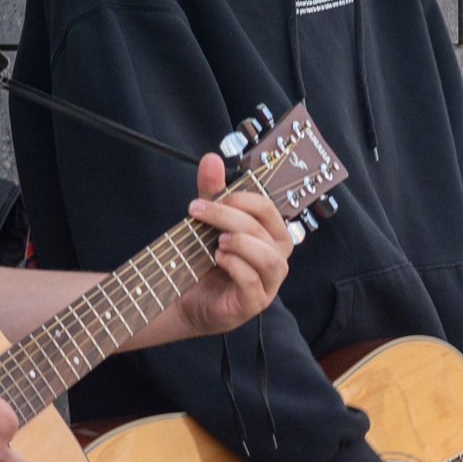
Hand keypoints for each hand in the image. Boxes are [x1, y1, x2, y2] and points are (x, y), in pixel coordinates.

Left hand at [168, 153, 295, 338]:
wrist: (186, 298)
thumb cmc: (204, 260)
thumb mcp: (208, 222)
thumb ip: (212, 192)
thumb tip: (212, 158)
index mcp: (271, 236)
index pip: (268, 208)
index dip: (240, 199)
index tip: (208, 198)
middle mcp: (276, 258)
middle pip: (263, 229)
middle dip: (228, 216)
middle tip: (197, 212)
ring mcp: (269, 283)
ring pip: (268, 257)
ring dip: (239, 244)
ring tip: (216, 243)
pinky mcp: (254, 303)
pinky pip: (253, 281)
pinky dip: (234, 266)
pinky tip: (218, 260)